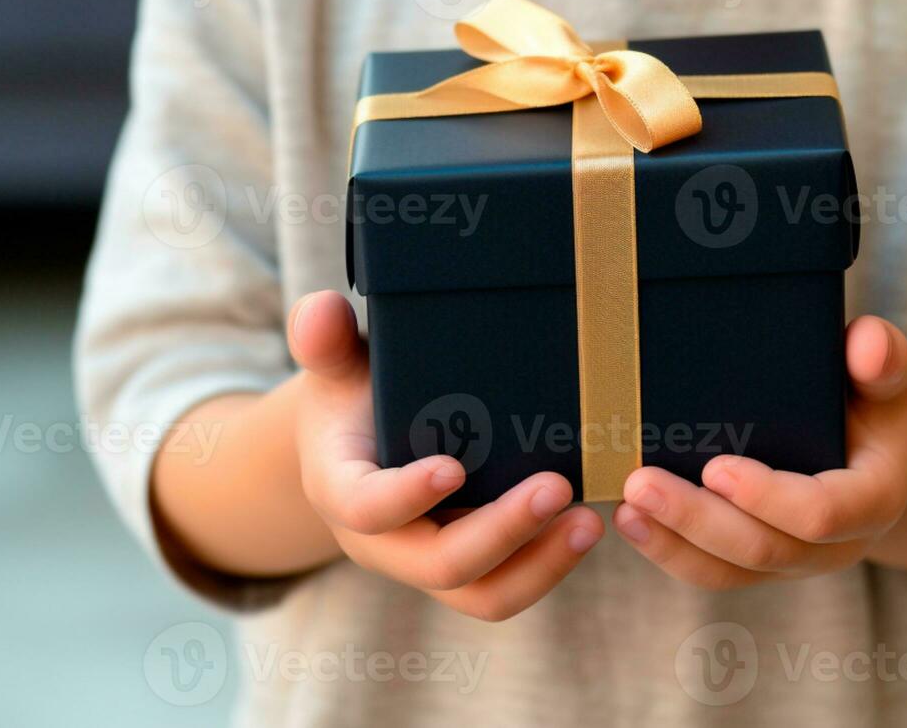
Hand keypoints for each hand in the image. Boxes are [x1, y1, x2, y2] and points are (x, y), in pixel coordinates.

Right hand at [292, 291, 604, 620]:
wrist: (357, 445)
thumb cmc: (351, 397)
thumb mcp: (334, 365)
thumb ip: (323, 340)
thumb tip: (319, 311)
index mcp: (341, 490)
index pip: (366, 508)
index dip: (406, 496)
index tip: (452, 467)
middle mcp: (383, 543)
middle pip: (439, 565)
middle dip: (501, 532)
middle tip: (557, 487)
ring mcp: (427, 562)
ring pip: (483, 595)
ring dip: (540, 566)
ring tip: (588, 522)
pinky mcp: (468, 569)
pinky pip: (506, 588)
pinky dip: (548, 564)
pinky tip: (585, 525)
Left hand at [611, 316, 906, 589]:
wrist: (871, 452)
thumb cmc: (873, 406)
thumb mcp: (886, 378)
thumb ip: (881, 357)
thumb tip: (867, 344)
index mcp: (872, 500)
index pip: (821, 514)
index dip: (767, 497)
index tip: (715, 468)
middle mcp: (834, 545)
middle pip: (762, 549)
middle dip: (698, 519)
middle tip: (642, 483)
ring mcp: (792, 560)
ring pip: (728, 571)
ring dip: (672, 541)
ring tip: (626, 506)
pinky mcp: (755, 563)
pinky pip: (710, 571)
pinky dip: (667, 549)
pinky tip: (629, 519)